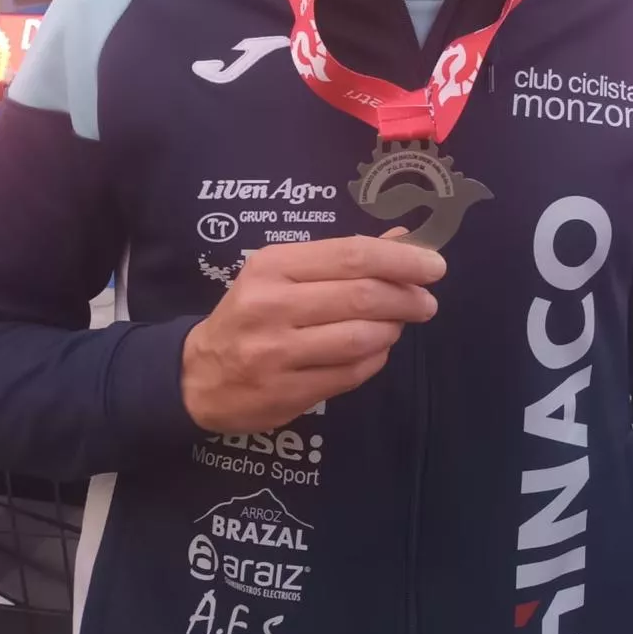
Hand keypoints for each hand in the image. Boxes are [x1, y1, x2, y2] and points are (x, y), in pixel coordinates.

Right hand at [181, 234, 445, 432]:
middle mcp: (271, 307)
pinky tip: (376, 350)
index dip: (401, 259)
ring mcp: (277, 354)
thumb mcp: (284, 273)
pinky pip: (351, 374)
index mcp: (272, 267)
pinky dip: (375, 360)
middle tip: (427, 302)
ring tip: (399, 324)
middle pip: (362, 297)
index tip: (435, 265)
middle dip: (407, 298)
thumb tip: (404, 239)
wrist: (197, 376)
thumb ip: (343, 257)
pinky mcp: (286, 394)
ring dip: (392, 330)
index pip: (351, 255)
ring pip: (361, 338)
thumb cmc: (251, 313)